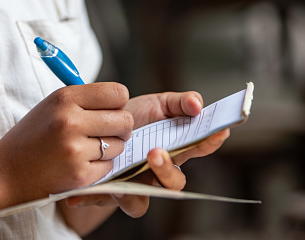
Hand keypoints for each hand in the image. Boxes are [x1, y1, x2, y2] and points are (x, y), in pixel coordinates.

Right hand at [0, 82, 133, 206]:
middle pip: (125, 120)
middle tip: (106, 132)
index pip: (118, 93)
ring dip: (109, 149)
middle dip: (120, 128)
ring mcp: (75, 149)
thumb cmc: (32, 136)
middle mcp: (70, 121)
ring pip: (119, 145)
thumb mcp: (52, 106)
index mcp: (65, 98)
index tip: (110, 111)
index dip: (118, 104)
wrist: (5, 172)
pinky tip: (79, 164)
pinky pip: (109, 167)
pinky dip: (99, 167)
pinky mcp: (79, 175)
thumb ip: (85, 100)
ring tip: (85, 149)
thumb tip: (121, 99)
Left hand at [64, 91, 229, 216]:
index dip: (209, 141)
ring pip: (143, 199)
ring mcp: (135, 183)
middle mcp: (156, 171)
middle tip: (155, 152)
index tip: (219, 131)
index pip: (197, 148)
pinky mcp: (112, 191)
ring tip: (121, 182)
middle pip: (173, 182)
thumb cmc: (129, 118)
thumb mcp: (155, 105)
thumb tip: (198, 104)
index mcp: (171, 147)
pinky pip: (107, 201)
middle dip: (167, 170)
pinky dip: (95, 197)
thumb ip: (178, 103)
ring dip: (132, 192)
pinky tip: (85, 193)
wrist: (93, 128)